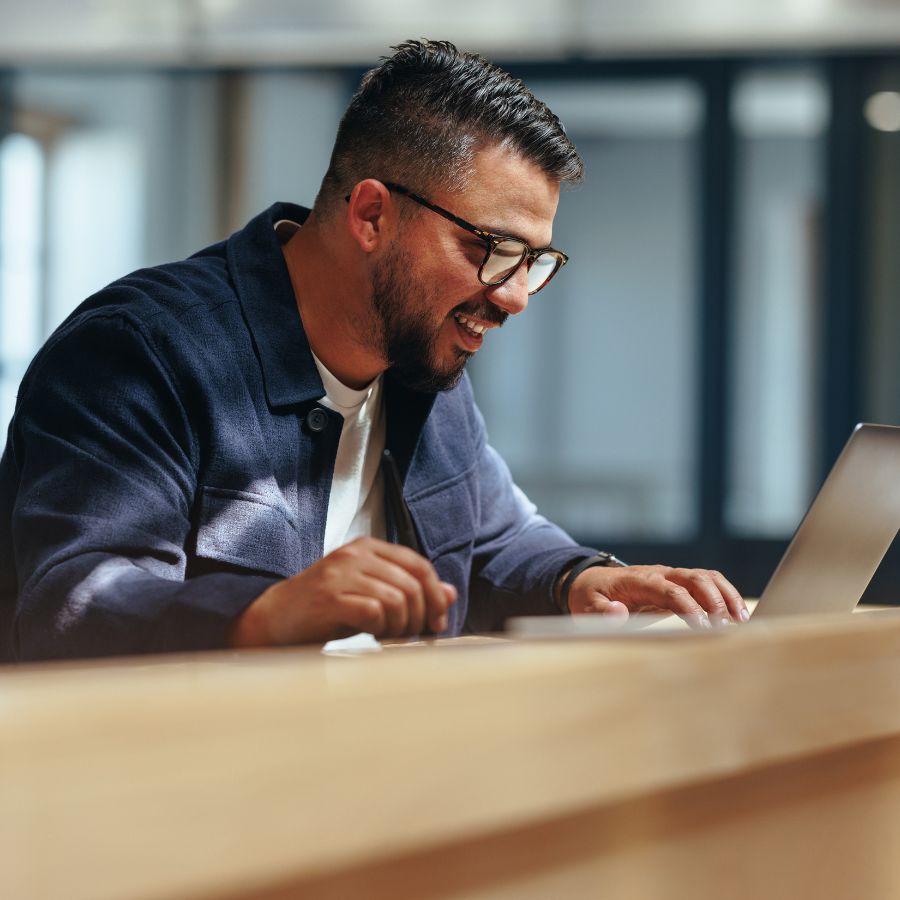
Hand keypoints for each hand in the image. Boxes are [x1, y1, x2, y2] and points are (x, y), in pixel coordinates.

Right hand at [230, 537, 456, 646]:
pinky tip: (372, 637)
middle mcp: (355, 554)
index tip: (436, 623)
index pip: (420, 565)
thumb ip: (409, 590)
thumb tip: (451, 594)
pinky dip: (380, 630)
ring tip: (389, 638)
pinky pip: (374, 612)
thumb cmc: (326, 609)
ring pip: (397, 599)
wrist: (274, 620)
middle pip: (413, 584)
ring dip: (401, 627)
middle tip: (412, 636)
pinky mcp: (329, 597)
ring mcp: (341, 574)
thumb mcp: (371, 593)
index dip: (435, 596)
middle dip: (421, 617)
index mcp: (369, 547)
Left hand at [565, 564, 746, 629]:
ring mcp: (671, 576)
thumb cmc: (590, 597)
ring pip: (706, 577)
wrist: (591, 582)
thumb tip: (618, 612)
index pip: (670, 590)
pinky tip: (736, 614)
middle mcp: (659, 574)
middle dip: (714, 600)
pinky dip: (724, 594)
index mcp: (639, 581)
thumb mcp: (586, 608)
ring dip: (726, 595)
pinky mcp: (678, 583)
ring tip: (741, 620)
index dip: (689, 606)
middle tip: (727, 627)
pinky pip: (706, 583)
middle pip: (695, 578)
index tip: (703, 626)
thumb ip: (602, 613)